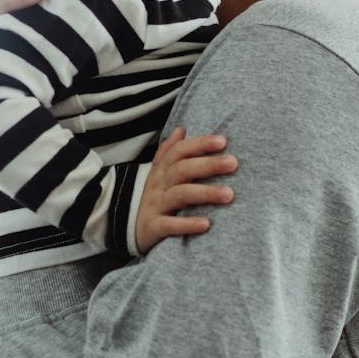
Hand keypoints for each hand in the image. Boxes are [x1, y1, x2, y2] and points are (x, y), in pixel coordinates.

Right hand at [135, 128, 237, 254]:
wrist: (125, 228)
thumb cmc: (153, 198)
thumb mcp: (158, 173)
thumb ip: (169, 151)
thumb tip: (181, 129)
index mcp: (162, 170)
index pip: (179, 151)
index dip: (199, 144)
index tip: (223, 141)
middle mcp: (158, 184)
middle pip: (182, 170)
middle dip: (208, 165)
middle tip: (233, 163)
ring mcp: (155, 205)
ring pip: (179, 194)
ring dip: (205, 193)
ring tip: (229, 194)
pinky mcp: (154, 227)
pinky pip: (170, 225)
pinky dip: (187, 224)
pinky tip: (206, 224)